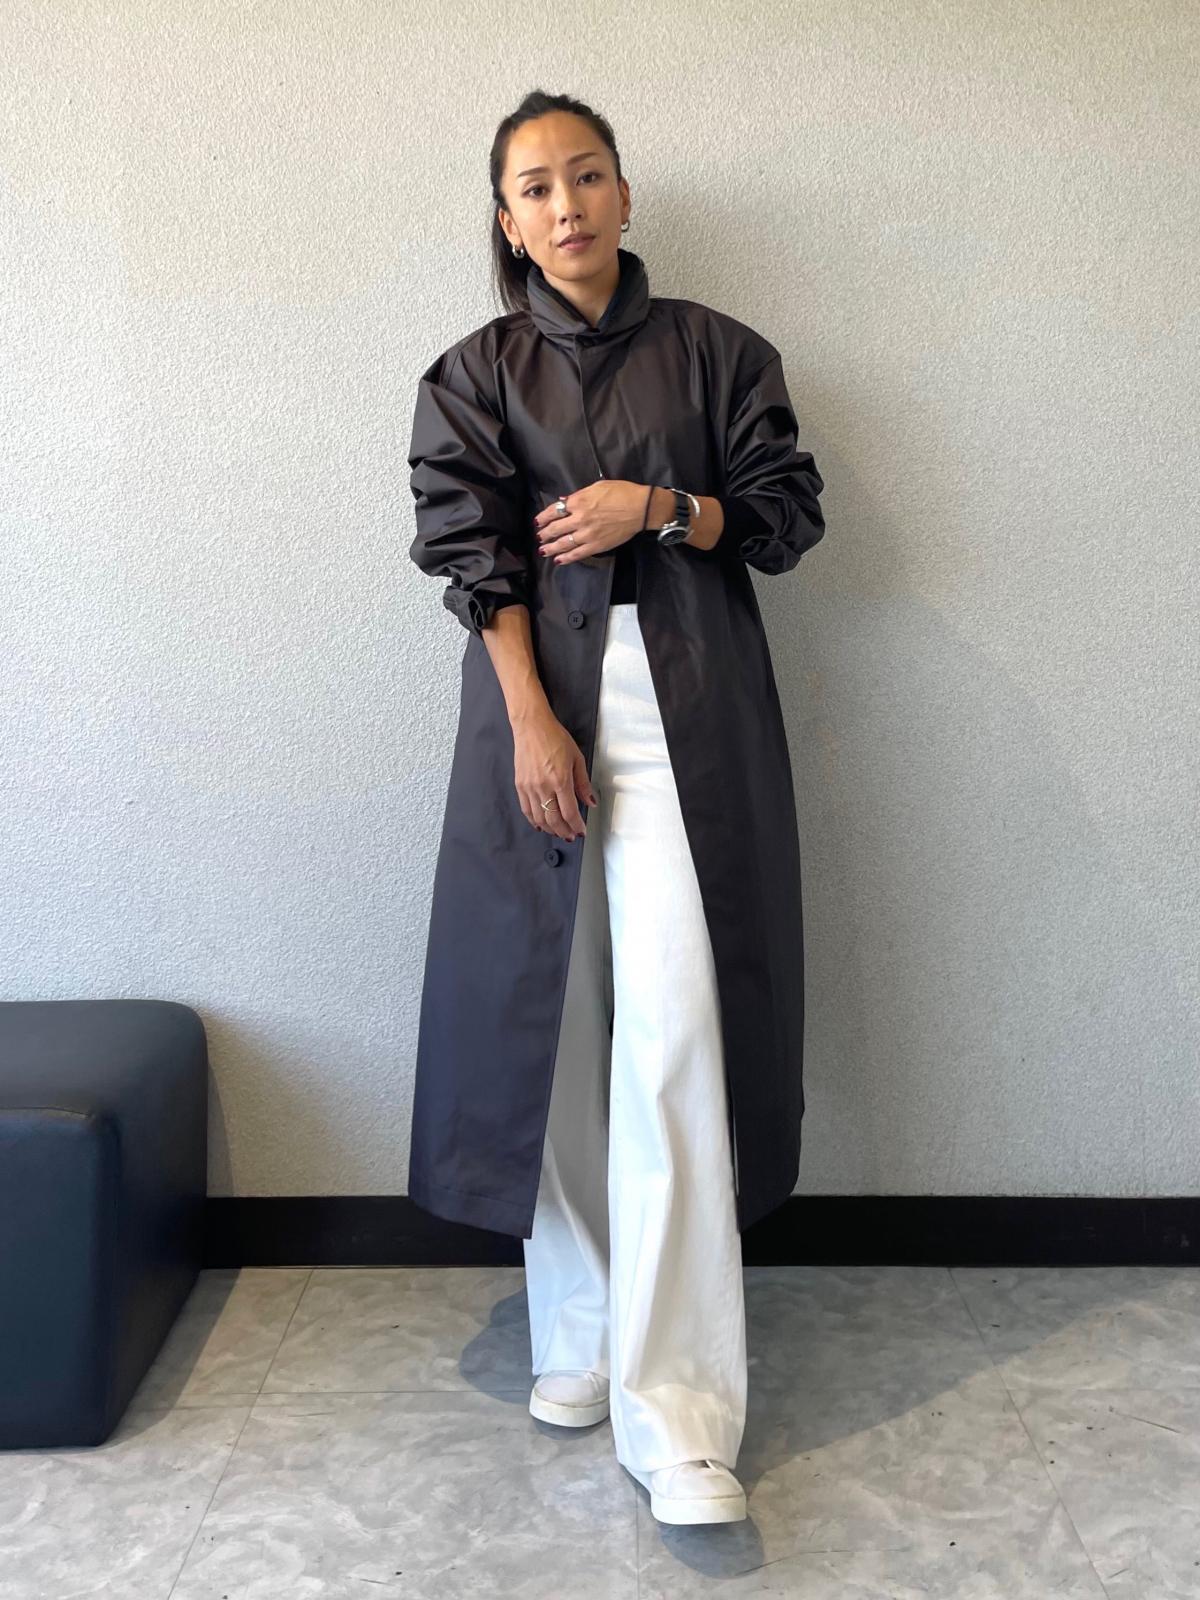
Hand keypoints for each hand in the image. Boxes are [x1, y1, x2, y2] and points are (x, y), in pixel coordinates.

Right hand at [512, 704, 598, 840]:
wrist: (532, 727)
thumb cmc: (554, 738)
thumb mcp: (577, 758)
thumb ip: (583, 783)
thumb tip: (590, 802)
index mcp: (560, 780)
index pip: (570, 812)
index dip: (577, 826)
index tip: (581, 831)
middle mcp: (544, 787)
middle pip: (554, 820)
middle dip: (564, 832)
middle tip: (571, 835)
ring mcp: (529, 787)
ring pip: (539, 818)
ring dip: (550, 829)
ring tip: (559, 832)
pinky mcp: (520, 785)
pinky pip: (526, 809)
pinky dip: (534, 820)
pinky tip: (541, 824)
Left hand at [533, 480, 652, 565]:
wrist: (640, 508)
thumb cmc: (622, 493)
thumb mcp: (597, 486)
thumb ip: (578, 495)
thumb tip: (564, 501)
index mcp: (579, 501)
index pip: (554, 510)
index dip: (543, 517)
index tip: (538, 521)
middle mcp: (579, 518)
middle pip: (555, 528)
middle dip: (544, 534)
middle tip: (539, 537)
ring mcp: (587, 534)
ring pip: (563, 544)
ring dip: (550, 548)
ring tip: (543, 551)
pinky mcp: (596, 545)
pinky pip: (577, 554)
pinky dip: (566, 558)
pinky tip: (558, 560)